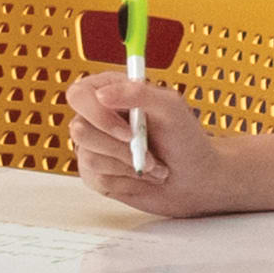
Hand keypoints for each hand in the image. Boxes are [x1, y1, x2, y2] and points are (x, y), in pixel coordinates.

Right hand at [60, 62, 218, 213]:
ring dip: (128, 165)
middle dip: (118, 147)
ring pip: (90, 157)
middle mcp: (97, 118)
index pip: (79, 96)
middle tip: (145, 150)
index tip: (128, 131)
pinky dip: (127, 180)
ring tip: (152, 164)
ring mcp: (94, 147)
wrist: (194, 179)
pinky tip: (142, 176)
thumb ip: (139, 94)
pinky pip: (97, 178)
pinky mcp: (95, 173)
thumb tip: (102, 94)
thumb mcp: (171, 108)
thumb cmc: (186, 140)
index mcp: (111, 93)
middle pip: (79, 130)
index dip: (97, 114)